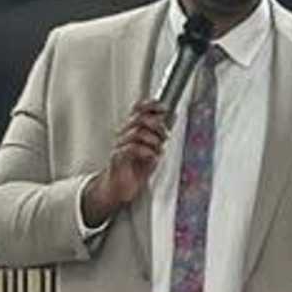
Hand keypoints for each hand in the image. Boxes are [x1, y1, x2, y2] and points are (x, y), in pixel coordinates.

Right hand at [82, 96, 173, 227]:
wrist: (121, 187)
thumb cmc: (135, 168)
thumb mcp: (152, 148)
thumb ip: (160, 134)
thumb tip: (173, 118)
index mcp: (131, 128)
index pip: (137, 109)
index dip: (150, 105)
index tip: (164, 108)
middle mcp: (124, 134)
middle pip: (139, 118)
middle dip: (157, 125)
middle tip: (164, 135)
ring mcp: (119, 144)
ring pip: (137, 132)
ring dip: (153, 140)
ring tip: (158, 149)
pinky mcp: (117, 157)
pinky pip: (131, 148)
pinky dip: (146, 151)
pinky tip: (152, 156)